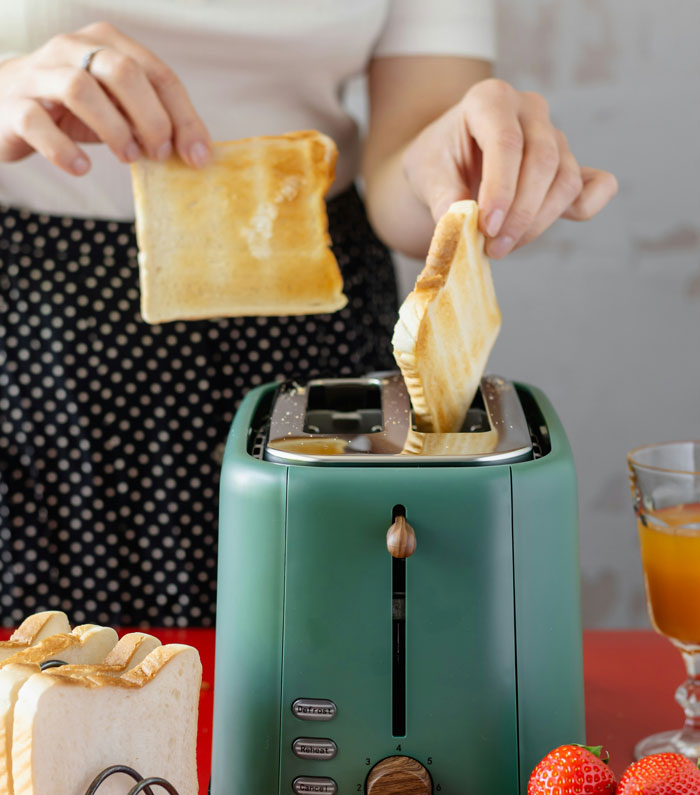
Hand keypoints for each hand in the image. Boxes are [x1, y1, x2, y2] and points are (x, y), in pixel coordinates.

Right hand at [0, 21, 210, 174]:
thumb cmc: (71, 110)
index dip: (184, 117)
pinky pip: (37, 123)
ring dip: (113, 129)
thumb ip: (152, 120)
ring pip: (80, 88)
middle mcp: (71, 49)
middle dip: (150, 118)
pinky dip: (64, 150)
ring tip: (128, 157)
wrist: (2, 107)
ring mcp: (38, 74)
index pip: (157, 74)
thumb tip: (197, 152)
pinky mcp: (12, 105)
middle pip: (122, 71)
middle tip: (159, 153)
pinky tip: (82, 168)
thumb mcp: (117, 109)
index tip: (198, 156)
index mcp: (106, 44)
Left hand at [401, 78, 617, 257]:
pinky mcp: (569, 165)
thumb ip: (442, 196)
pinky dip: (587, 207)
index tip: (486, 229)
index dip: (500, 190)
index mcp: (491, 99)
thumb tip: (458, 226)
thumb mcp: (426, 174)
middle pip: (543, 161)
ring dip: (537, 221)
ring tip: (502, 247)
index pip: (506, 143)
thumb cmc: (437, 162)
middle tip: (492, 248)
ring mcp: (555, 135)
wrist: (446, 163)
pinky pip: (596, 184)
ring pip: (565, 180)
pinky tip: (555, 225)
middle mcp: (529, 110)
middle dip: (520, 213)